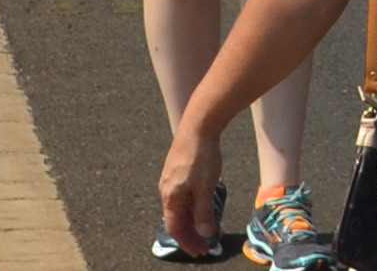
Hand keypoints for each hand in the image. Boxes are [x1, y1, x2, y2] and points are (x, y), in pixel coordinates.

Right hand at [157, 130, 225, 259]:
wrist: (199, 126)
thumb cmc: (201, 157)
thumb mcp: (205, 187)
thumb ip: (204, 212)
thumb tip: (205, 233)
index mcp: (170, 197)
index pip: (175, 228)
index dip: (187, 242)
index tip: (201, 251)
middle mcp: (167, 190)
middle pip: (178, 219)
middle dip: (192, 234)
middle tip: (207, 245)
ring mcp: (173, 180)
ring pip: (182, 208)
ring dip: (194, 220)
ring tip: (209, 228)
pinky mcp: (180, 172)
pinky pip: (185, 196)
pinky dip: (195, 206)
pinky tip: (205, 206)